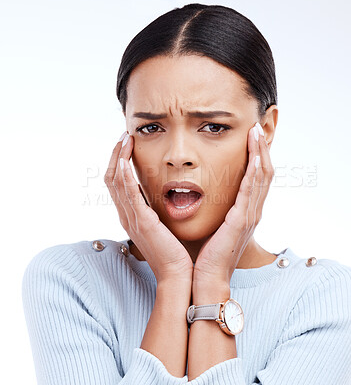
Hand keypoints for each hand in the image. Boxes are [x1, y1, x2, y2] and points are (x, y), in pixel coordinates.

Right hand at [104, 132, 193, 284]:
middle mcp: (127, 215)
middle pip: (113, 179)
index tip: (129, 144)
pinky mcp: (142, 223)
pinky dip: (124, 178)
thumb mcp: (164, 224)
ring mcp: (132, 219)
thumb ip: (158, 208)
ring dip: (119, 159)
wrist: (178, 273)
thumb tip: (163, 192)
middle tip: (124, 136)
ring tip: (125, 140)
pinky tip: (126, 162)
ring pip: (117, 183)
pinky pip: (128, 196)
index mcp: (133, 215)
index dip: (120, 161)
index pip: (119, 183)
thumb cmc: (175, 250)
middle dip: (117, 155)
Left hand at [193, 123, 273, 285]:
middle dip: (261, 149)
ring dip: (260, 153)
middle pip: (264, 173)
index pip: (256, 177)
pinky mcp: (242, 221)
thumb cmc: (207, 254)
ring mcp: (250, 216)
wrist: (206, 278)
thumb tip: (206, 194)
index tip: (250, 137)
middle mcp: (252, 212)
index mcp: (245, 212)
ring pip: (261, 178)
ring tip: (256, 132)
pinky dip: (255, 172)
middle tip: (256, 128)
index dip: (256, 156)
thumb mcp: (215, 226)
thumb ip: (217, 210)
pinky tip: (255, 156)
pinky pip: (251, 191)